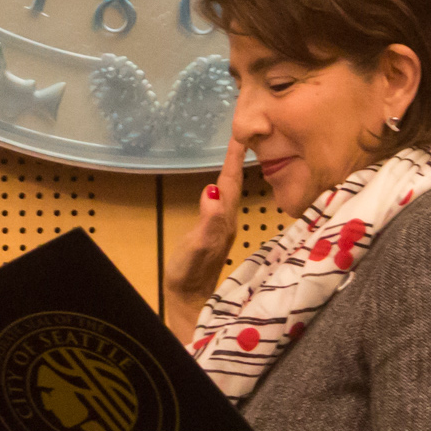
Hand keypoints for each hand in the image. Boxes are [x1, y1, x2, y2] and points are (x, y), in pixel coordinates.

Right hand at [163, 139, 246, 344]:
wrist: (190, 299)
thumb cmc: (189, 273)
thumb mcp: (196, 246)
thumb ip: (207, 222)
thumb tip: (212, 191)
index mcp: (223, 218)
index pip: (230, 182)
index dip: (233, 158)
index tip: (239, 133)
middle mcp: (226, 219)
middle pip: (234, 183)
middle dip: (237, 158)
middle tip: (240, 132)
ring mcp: (222, 226)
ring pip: (231, 192)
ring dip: (233, 170)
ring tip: (234, 150)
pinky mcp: (215, 232)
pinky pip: (223, 202)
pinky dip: (224, 186)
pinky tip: (221, 184)